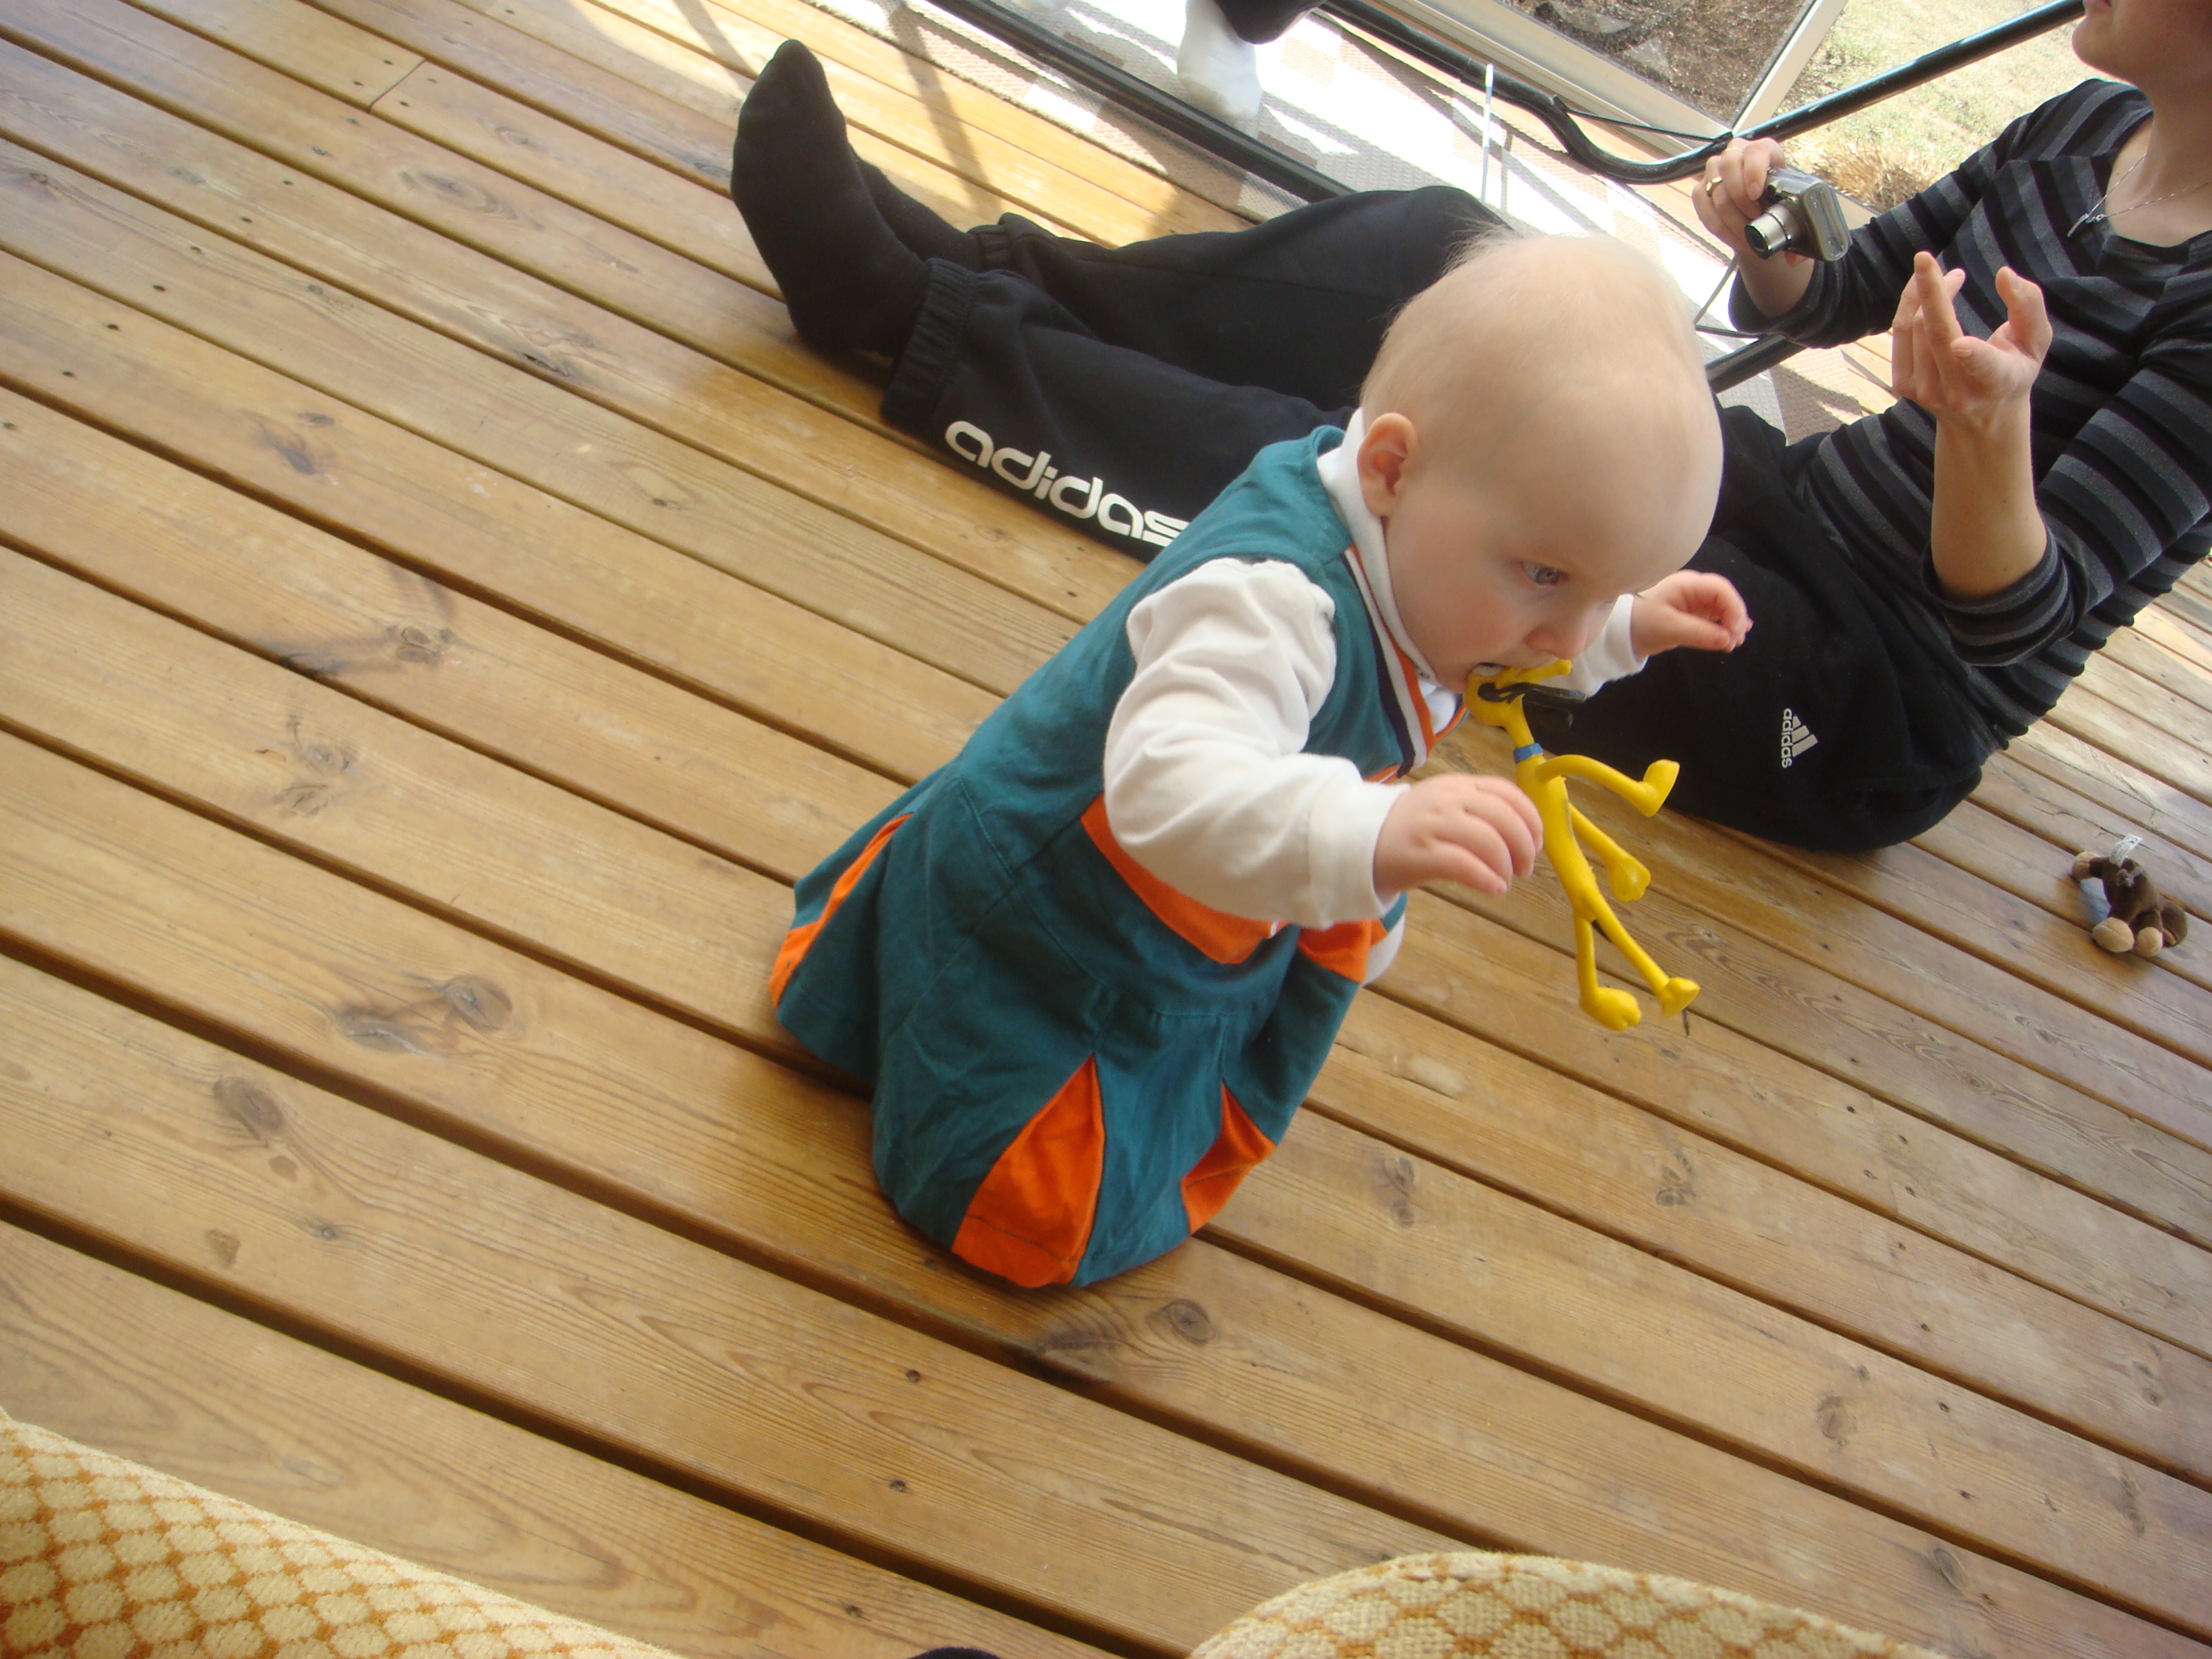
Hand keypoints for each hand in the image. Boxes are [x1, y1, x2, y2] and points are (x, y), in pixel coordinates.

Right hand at [1373, 774, 1541, 897]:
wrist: (1356, 840)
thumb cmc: (1408, 828)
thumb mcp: (1444, 805)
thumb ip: (1478, 809)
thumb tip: (1524, 833)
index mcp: (1457, 785)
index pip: (1506, 792)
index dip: (1530, 818)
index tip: (1536, 841)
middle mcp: (1447, 800)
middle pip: (1503, 817)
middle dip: (1524, 846)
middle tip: (1524, 868)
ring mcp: (1432, 825)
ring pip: (1488, 841)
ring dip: (1506, 865)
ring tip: (1506, 880)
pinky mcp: (1420, 854)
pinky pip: (1464, 865)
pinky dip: (1487, 878)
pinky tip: (1494, 889)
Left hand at [1630, 571, 1751, 656]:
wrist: (1622, 631)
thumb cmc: (1642, 623)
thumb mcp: (1669, 629)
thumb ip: (1699, 633)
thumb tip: (1728, 639)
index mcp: (1686, 584)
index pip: (1720, 589)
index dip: (1734, 608)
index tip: (1736, 631)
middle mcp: (1693, 588)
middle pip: (1724, 598)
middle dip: (1734, 618)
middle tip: (1736, 642)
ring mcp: (1694, 600)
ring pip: (1722, 608)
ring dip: (1731, 624)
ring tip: (1734, 644)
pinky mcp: (1693, 612)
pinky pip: (1714, 617)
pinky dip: (1723, 626)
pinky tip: (1732, 637)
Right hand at [1692, 137, 1797, 264]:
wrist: (1764, 211)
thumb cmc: (1779, 205)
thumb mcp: (1794, 209)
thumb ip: (1799, 231)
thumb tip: (1794, 259)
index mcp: (1764, 151)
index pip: (1755, 151)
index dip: (1754, 171)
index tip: (1757, 194)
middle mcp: (1737, 154)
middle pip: (1728, 166)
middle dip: (1740, 200)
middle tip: (1755, 221)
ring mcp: (1715, 170)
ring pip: (1715, 189)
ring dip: (1730, 219)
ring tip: (1747, 237)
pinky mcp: (1702, 189)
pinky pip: (1703, 206)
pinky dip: (1718, 227)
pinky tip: (1734, 239)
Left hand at [1890, 253, 2050, 429]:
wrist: (1979, 419)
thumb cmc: (2014, 370)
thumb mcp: (2036, 342)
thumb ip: (2029, 307)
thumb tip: (2004, 273)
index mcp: (1996, 381)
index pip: (1984, 368)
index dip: (1973, 356)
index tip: (1962, 344)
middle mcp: (1957, 391)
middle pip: (1937, 334)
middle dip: (1930, 292)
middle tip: (1926, 257)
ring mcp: (1925, 391)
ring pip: (1915, 328)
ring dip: (1928, 293)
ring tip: (1952, 278)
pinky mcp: (1904, 385)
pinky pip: (1900, 333)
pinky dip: (1912, 305)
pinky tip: (1929, 294)